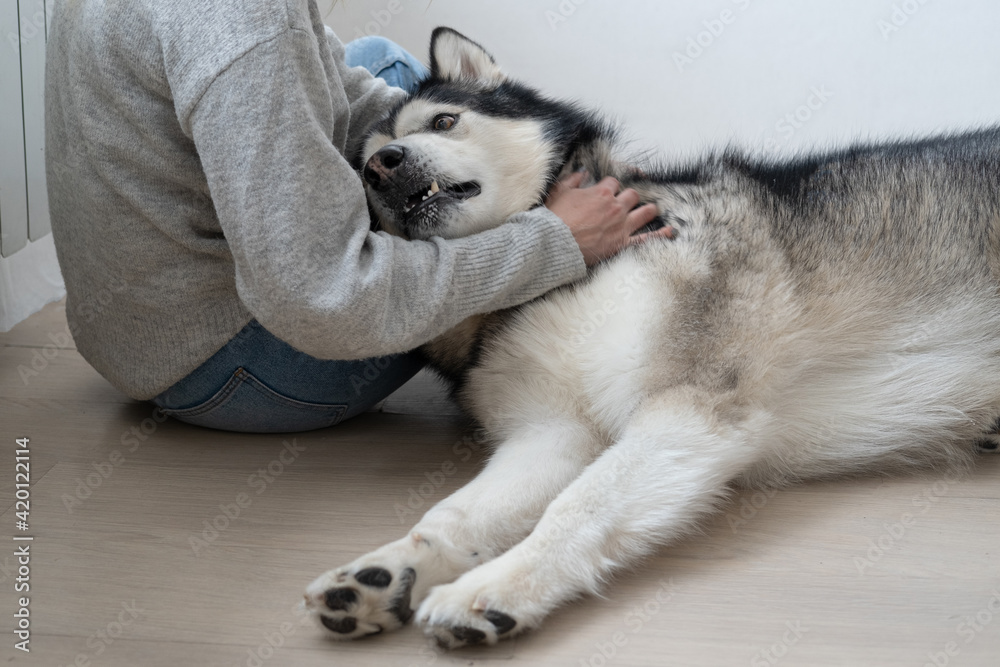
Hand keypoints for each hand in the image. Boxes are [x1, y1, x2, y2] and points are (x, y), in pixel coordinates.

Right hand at [545, 171, 672, 265]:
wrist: (555, 243)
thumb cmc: (555, 218)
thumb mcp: (559, 191)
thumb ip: (573, 179)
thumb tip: (582, 173)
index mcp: (602, 192)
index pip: (614, 183)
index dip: (610, 187)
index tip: (606, 191)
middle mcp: (616, 206)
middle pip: (632, 195)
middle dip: (629, 197)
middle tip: (627, 202)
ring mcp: (622, 225)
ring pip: (645, 212)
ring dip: (649, 209)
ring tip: (652, 210)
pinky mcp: (622, 243)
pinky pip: (647, 239)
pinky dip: (660, 235)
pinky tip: (670, 231)